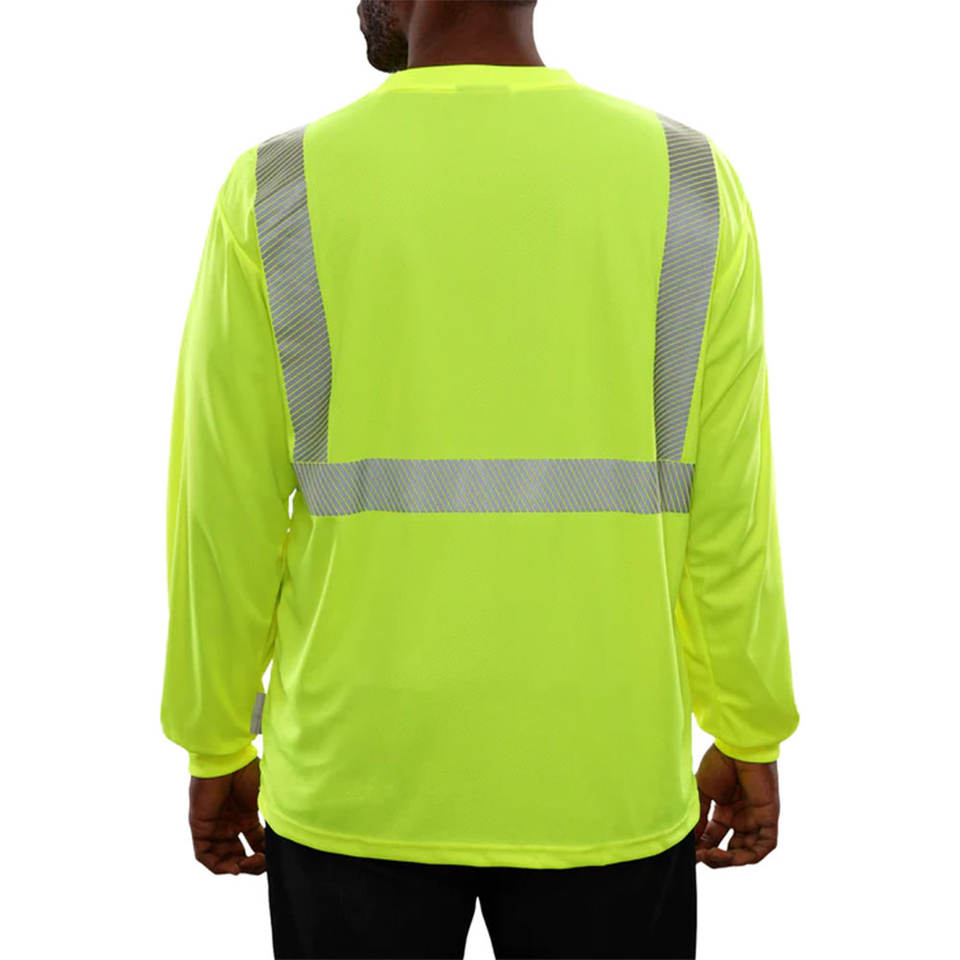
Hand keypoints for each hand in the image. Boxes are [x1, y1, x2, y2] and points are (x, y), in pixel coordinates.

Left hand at [188, 756, 265, 874]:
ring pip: (222, 859)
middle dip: (251, 865)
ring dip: (235, 867)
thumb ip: (276, 814)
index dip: (264, 856)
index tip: (271, 857)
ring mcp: (215, 827)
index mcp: (247, 816)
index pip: (256, 844)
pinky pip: (204, 855)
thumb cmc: (248, 771)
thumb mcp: (268, 796)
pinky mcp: (200, 828)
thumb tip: (290, 833)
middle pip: (239, 855)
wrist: (227, 760)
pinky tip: (233, 865)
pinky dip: (218, 866)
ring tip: (245, 864)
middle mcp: (231, 824)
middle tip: (257, 862)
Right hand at [694, 743, 779, 867]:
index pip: (714, 837)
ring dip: (731, 860)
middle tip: (700, 856)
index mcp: (725, 810)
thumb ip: (700, 817)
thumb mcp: (704, 792)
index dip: (702, 848)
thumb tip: (691, 841)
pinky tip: (732, 855)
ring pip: (748, 851)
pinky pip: (765, 845)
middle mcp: (741, 817)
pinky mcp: (769, 818)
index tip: (689, 854)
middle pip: (731, 849)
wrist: (737, 748)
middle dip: (715, 857)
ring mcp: (755, 818)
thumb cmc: (719, 763)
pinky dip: (750, 855)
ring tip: (713, 855)